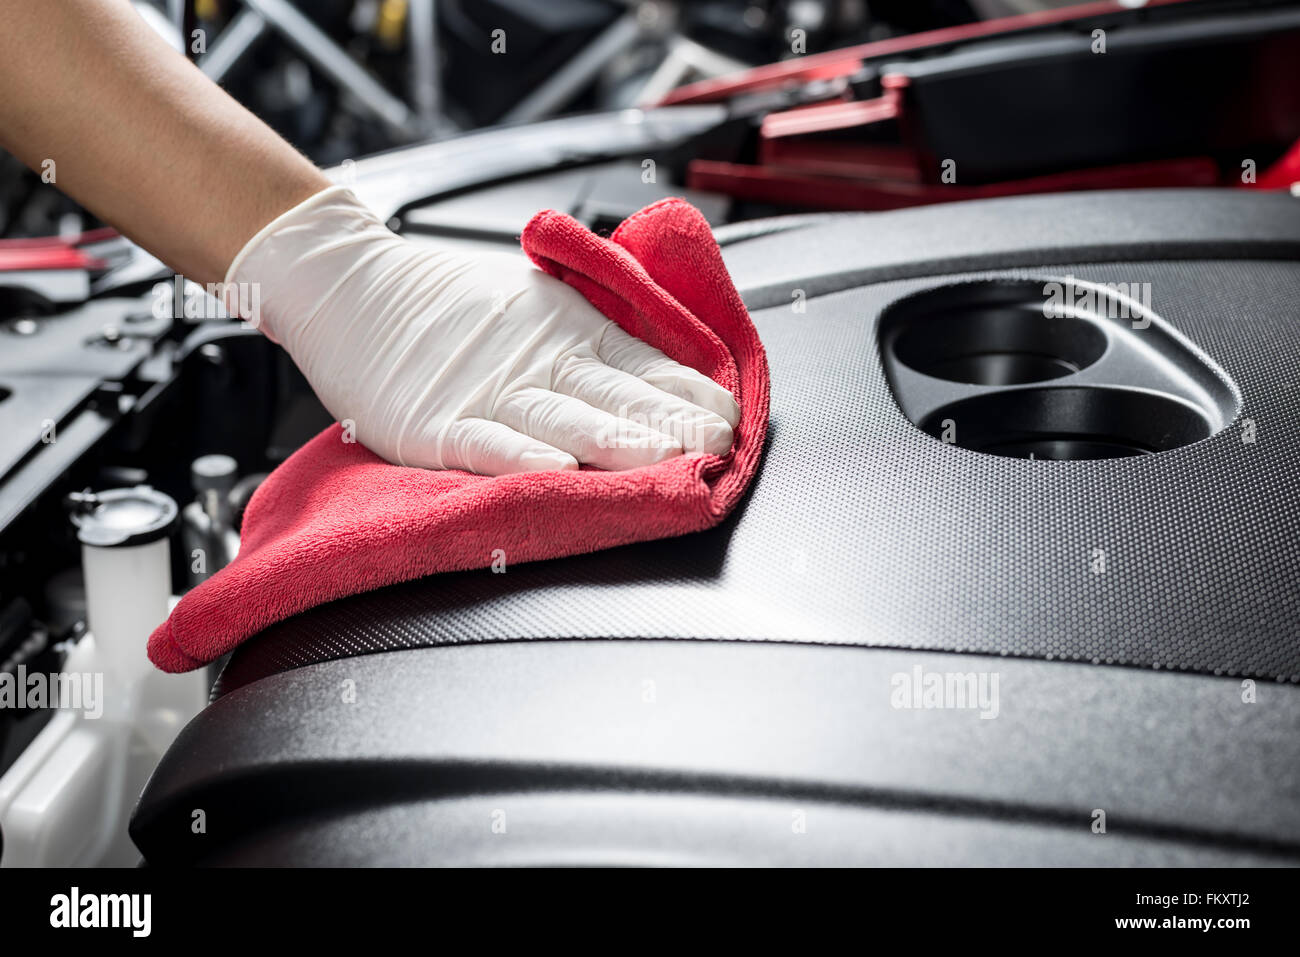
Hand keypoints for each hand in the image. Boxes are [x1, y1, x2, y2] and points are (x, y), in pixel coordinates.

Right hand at [225, 187, 739, 474]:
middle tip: (717, 445)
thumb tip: (670, 378)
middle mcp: (539, 361)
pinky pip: (484, 442)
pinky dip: (519, 456)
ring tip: (658, 458)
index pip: (645, 367)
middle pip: (616, 395)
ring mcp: (487, 392)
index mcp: (569, 332)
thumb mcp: (539, 301)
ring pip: (562, 419)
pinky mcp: (436, 422)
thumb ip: (597, 338)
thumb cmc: (448, 301)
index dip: (690, 395)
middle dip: (671, 423)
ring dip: (614, 440)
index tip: (732, 419)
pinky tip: (553, 470)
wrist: (351, 285)